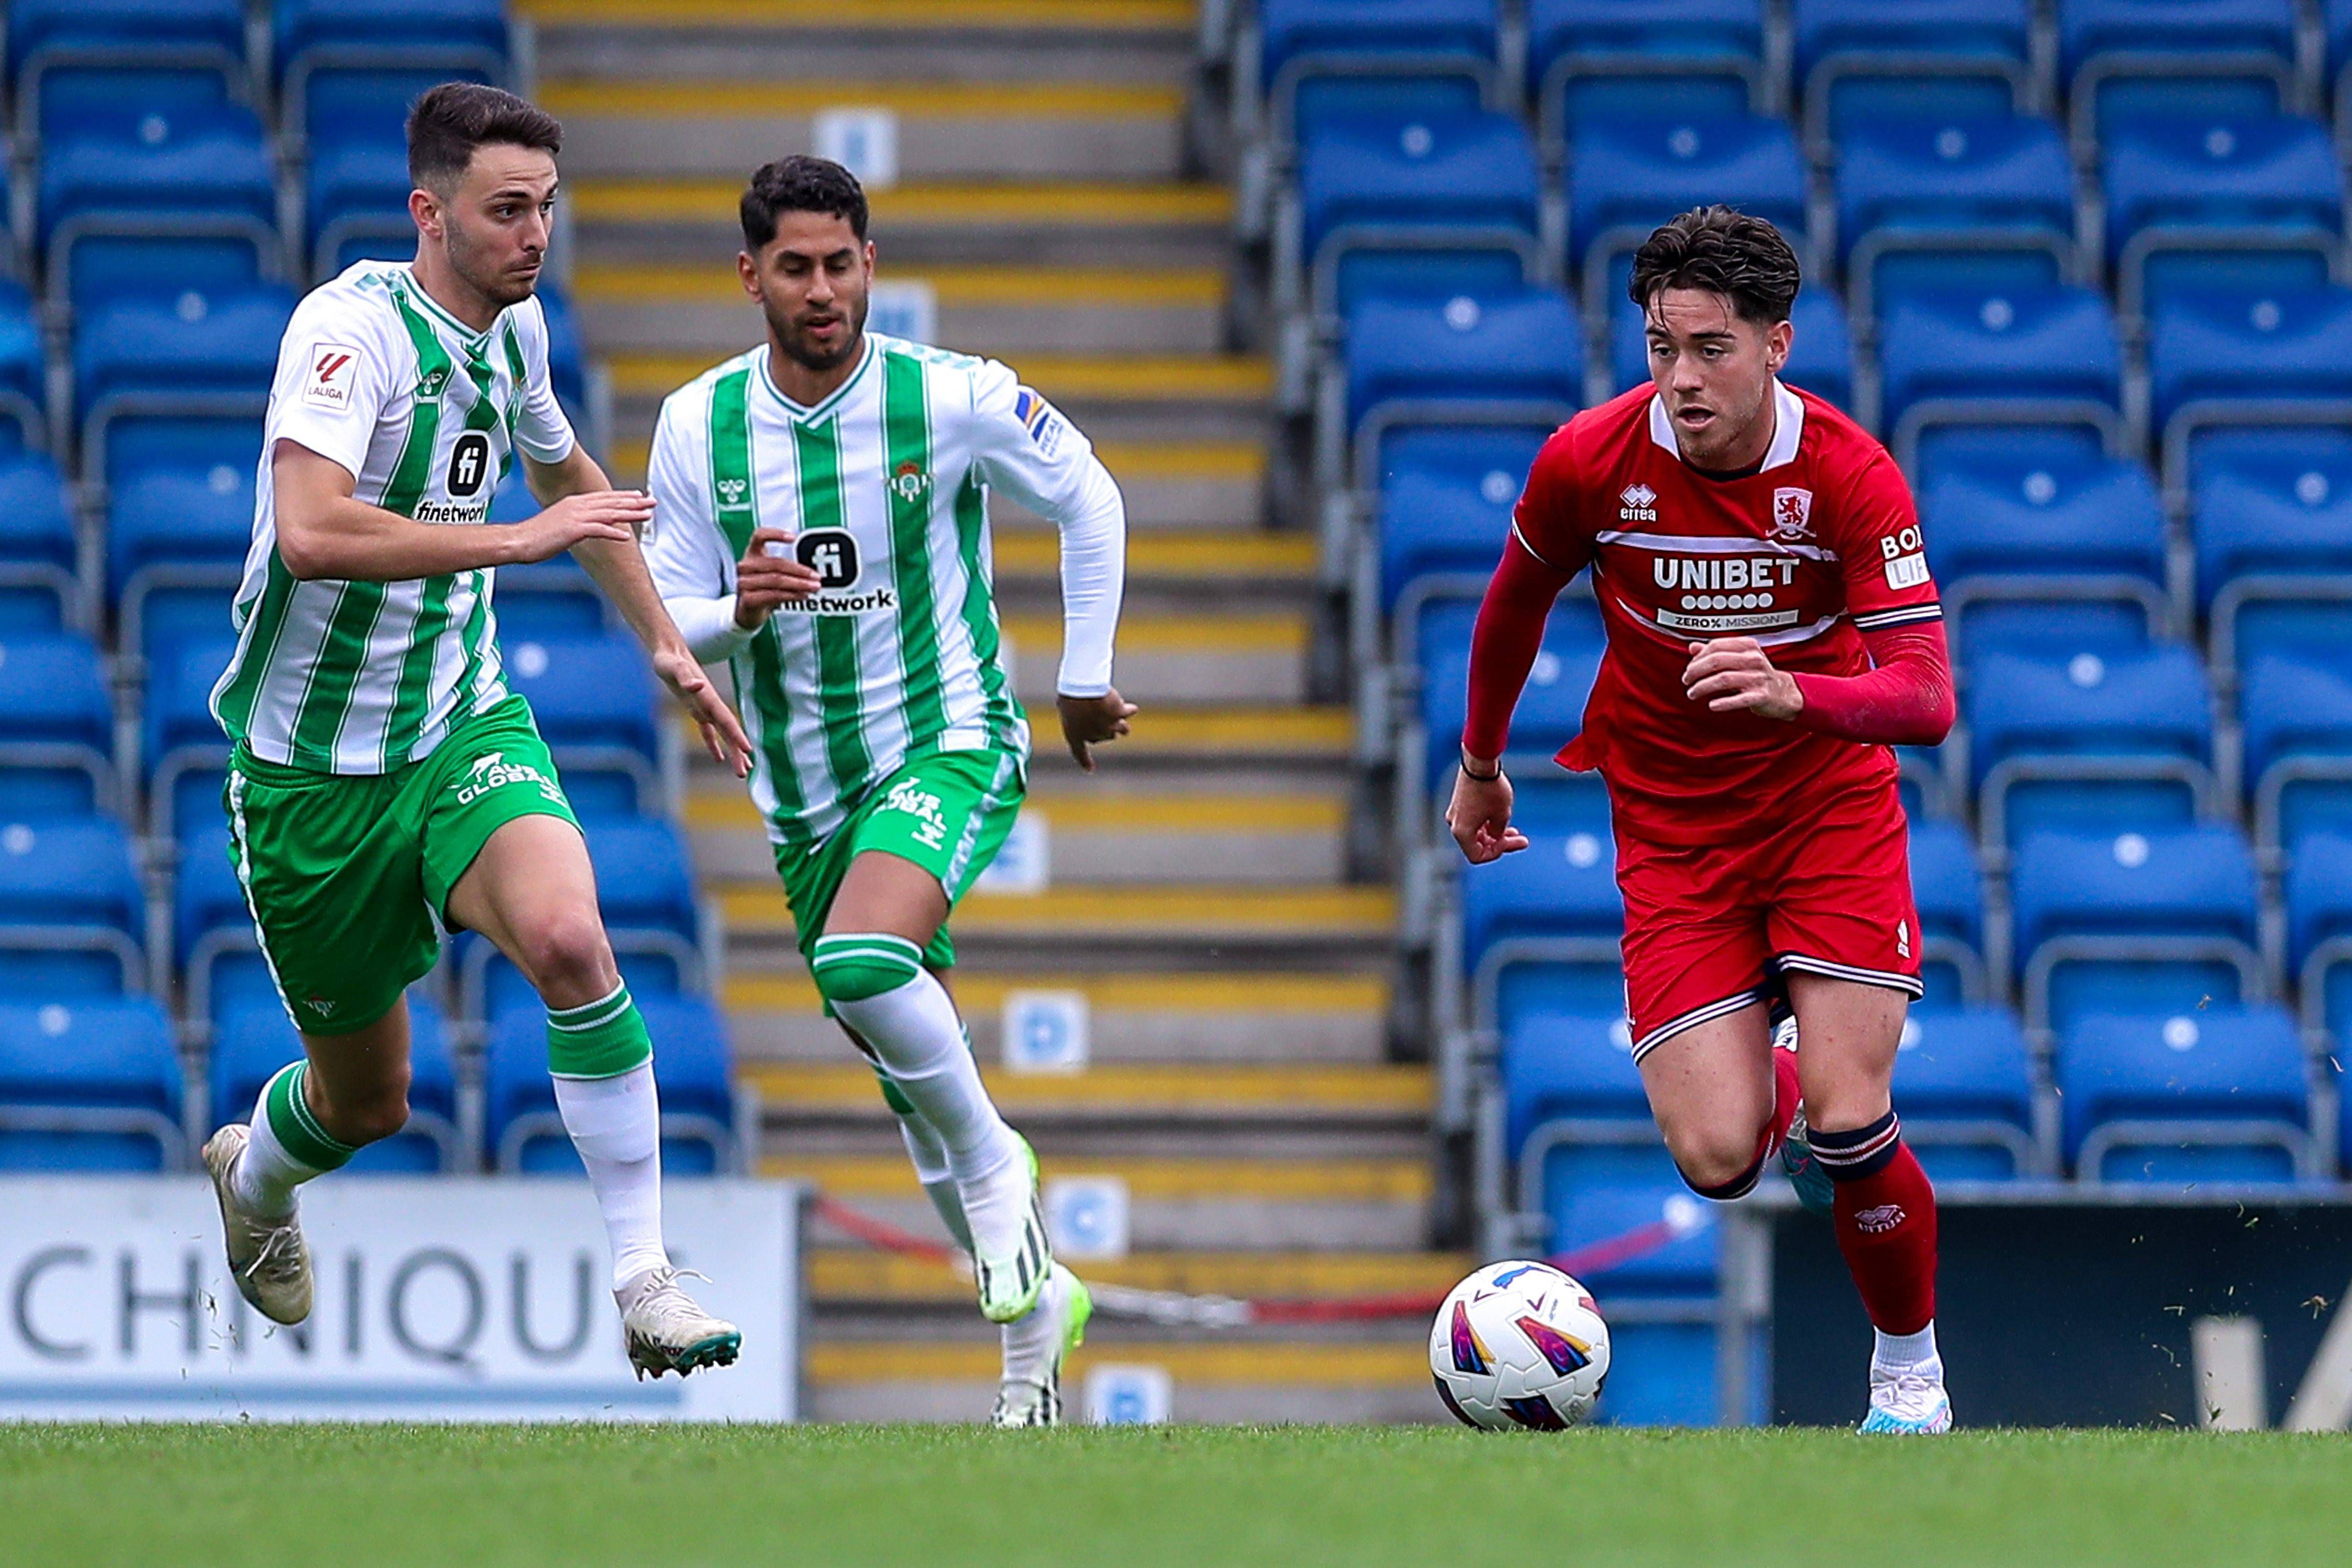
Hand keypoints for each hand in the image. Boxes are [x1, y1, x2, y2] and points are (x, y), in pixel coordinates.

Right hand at [508, 489, 653, 563]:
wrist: (519, 541)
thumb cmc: (537, 536)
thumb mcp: (560, 524)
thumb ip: (576, 521)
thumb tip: (587, 526)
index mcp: (574, 503)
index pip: (604, 497)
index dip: (623, 496)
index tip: (639, 496)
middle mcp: (577, 506)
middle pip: (610, 502)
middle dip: (633, 501)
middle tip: (652, 501)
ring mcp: (575, 517)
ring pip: (609, 513)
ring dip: (630, 513)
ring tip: (647, 514)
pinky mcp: (573, 530)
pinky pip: (598, 530)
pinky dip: (613, 532)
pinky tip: (626, 536)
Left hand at [652, 641, 753, 778]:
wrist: (669, 651)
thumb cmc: (669, 659)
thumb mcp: (673, 667)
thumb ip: (685, 677)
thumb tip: (698, 684)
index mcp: (709, 697)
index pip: (726, 720)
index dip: (737, 735)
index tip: (748, 750)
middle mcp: (711, 704)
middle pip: (728, 731)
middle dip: (737, 752)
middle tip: (745, 772)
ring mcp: (705, 707)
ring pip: (722, 734)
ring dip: (732, 751)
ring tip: (741, 770)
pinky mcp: (696, 709)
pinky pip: (708, 731)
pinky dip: (714, 744)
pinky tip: (718, 758)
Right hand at [733, 527, 824, 629]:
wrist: (747, 613)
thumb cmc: (764, 590)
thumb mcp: (774, 576)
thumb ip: (789, 572)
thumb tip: (813, 575)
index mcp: (752, 554)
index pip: (759, 536)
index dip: (775, 534)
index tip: (793, 538)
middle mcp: (745, 566)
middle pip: (776, 563)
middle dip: (800, 570)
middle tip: (817, 577)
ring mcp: (744, 583)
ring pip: (777, 580)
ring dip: (799, 584)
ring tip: (814, 587)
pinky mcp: (747, 599)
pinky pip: (774, 595)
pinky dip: (792, 595)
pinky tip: (803, 595)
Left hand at [1057, 688, 1136, 771]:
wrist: (1082, 689)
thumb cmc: (1069, 695)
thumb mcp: (1065, 704)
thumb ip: (1074, 713)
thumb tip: (1084, 711)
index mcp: (1075, 735)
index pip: (1080, 752)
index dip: (1085, 761)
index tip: (1090, 769)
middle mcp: (1094, 735)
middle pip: (1105, 736)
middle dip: (1106, 729)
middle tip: (1101, 718)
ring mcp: (1109, 726)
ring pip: (1122, 729)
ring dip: (1122, 726)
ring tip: (1123, 722)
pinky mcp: (1120, 713)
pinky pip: (1128, 712)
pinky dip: (1130, 709)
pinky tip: (1132, 708)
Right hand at [1447, 758, 1528, 863]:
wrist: (1480, 762)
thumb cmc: (1491, 788)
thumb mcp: (1502, 815)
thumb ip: (1499, 833)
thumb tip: (1496, 837)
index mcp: (1462, 832)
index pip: (1477, 856)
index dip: (1497, 852)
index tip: (1511, 840)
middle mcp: (1455, 824)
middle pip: (1478, 845)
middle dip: (1500, 843)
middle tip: (1522, 840)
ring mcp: (1456, 813)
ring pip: (1477, 833)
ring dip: (1495, 834)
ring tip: (1515, 831)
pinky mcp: (1460, 803)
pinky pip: (1473, 821)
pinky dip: (1487, 823)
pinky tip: (1503, 818)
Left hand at [1682, 636, 1802, 719]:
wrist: (1783, 692)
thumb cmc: (1757, 674)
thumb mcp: (1739, 658)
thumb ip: (1716, 652)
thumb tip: (1693, 647)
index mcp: (1747, 646)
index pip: (1716, 646)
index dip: (1697, 658)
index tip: (1689, 668)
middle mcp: (1754, 659)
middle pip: (1716, 661)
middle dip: (1696, 672)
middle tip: (1686, 680)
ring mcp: (1758, 677)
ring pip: (1723, 679)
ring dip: (1702, 687)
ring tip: (1692, 693)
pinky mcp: (1761, 695)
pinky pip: (1738, 699)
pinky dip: (1722, 703)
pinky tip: (1711, 705)